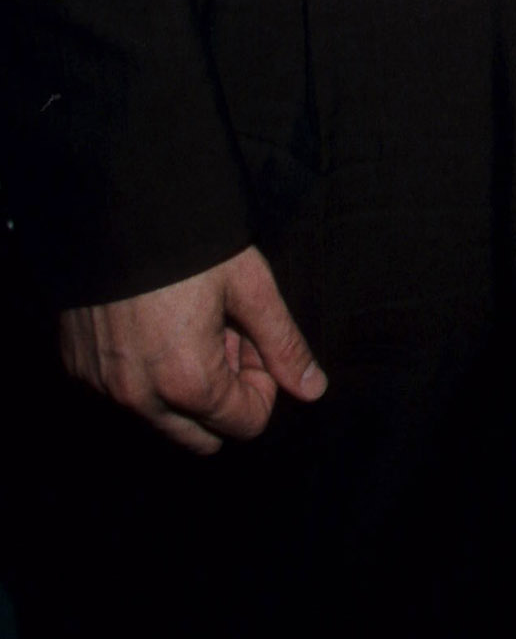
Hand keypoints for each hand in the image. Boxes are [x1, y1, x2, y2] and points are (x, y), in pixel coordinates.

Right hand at [59, 243, 325, 455]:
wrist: (117, 203)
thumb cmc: (192, 240)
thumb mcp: (249, 284)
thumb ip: (283, 344)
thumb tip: (315, 389)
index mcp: (188, 382)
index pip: (246, 424)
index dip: (261, 382)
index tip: (251, 336)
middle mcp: (139, 399)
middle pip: (202, 436)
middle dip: (223, 393)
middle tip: (223, 332)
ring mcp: (102, 387)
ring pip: (160, 419)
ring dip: (183, 385)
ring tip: (188, 321)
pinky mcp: (77, 368)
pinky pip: (122, 394)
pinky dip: (144, 372)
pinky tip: (152, 320)